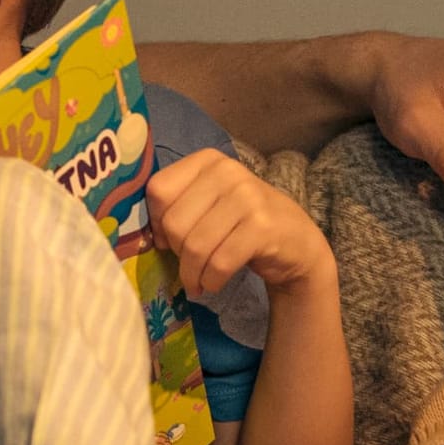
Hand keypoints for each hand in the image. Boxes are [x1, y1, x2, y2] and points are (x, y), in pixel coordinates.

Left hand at [148, 148, 333, 299]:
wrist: (297, 243)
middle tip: (191, 264)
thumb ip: (179, 206)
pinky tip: (215, 283)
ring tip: (199, 282)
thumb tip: (145, 235)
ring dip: (193, 275)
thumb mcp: (210, 204)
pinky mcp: (262, 227)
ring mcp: (248, 197)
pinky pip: (219, 262)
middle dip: (178, 254)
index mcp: (208, 161)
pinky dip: (212, 281)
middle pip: (174, 222)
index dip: (157, 223)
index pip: (158, 191)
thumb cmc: (243, 225)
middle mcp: (228, 171)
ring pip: (195, 246)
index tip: (169, 241)